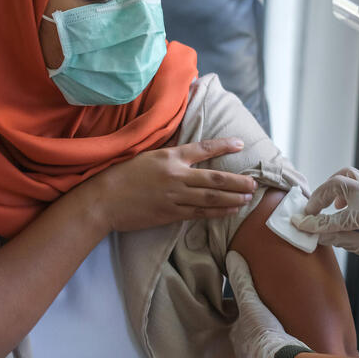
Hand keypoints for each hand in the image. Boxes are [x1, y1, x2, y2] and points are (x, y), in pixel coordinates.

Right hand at [82, 137, 257, 232]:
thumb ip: (170, 154)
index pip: (203, 148)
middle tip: (254, 183)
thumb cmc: (122, 174)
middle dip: (237, 181)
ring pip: (211, 198)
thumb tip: (187, 149)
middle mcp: (176, 175)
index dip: (224, 145)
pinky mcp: (170, 214)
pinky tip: (230, 210)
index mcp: (170, 157)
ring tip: (248, 198)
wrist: (104, 200)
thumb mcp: (147, 155)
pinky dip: (217, 212)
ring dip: (233, 198)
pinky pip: (200, 213)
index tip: (240, 143)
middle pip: (215, 178)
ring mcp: (174, 196)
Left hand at [225, 251, 308, 357]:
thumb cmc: (266, 334)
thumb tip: (230, 256)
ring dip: (264, 347)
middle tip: (267, 322)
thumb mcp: (252, 302)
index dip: (244, 312)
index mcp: (237, 336)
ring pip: (257, 354)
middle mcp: (241, 355)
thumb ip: (241, 280)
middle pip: (247, 338)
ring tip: (277, 338)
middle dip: (254, 331)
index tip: (254, 306)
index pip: (237, 320)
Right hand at [294, 168, 358, 282]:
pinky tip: (342, 205)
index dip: (315, 223)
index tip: (299, 224)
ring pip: (349, 175)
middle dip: (319, 196)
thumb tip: (315, 233)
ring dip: (331, 187)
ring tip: (324, 205)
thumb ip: (340, 239)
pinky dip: (345, 189)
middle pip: (340, 182)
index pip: (337, 217)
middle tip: (310, 211)